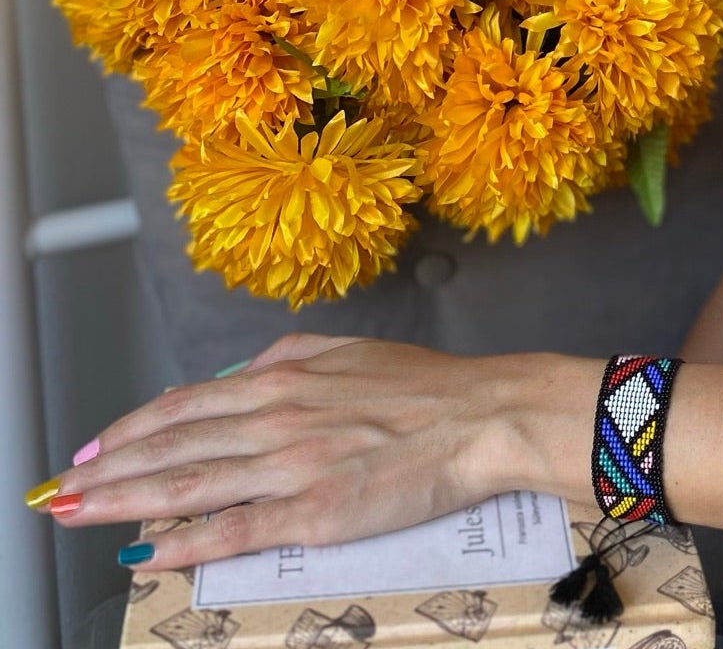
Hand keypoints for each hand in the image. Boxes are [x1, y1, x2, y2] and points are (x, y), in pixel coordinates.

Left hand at [41, 332, 521, 571]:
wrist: (481, 415)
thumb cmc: (425, 385)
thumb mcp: (349, 350)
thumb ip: (288, 359)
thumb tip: (238, 374)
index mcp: (284, 376)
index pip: (186, 405)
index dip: (131, 428)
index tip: (94, 447)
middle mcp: (277, 416)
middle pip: (173, 446)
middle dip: (107, 469)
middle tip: (60, 489)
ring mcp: (292, 465)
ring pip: (189, 486)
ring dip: (123, 502)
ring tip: (77, 515)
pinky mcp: (315, 511)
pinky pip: (235, 531)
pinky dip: (183, 544)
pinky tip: (146, 553)